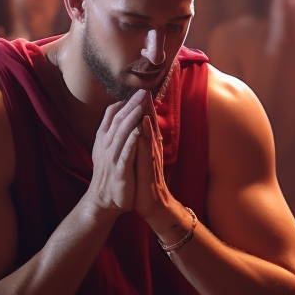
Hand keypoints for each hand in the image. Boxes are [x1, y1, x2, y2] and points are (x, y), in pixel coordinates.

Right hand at [86, 90, 146, 212]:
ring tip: (141, 105)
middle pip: (118, 120)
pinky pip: (126, 153)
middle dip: (130, 104)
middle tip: (142, 91)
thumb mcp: (108, 151)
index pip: (111, 115)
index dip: (123, 102)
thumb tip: (122, 117)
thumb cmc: (110, 175)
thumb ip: (114, 134)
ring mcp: (112, 158)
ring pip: (121, 133)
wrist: (104, 201)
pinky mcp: (120, 171)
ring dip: (131, 118)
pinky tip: (139, 131)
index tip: (135, 90)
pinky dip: (132, 141)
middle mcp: (106, 146)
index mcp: (103, 140)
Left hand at [133, 93, 170, 220]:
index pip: (147, 125)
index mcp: (150, 148)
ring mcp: (152, 161)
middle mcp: (153, 152)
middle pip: (151, 126)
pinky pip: (146, 153)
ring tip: (145, 102)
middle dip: (147, 108)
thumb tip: (141, 130)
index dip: (145, 108)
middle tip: (145, 89)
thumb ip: (144, 145)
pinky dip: (144, 140)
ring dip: (148, 119)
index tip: (141, 90)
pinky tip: (141, 128)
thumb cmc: (147, 184)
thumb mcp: (144, 161)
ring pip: (150, 136)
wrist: (154, 206)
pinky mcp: (149, 171)